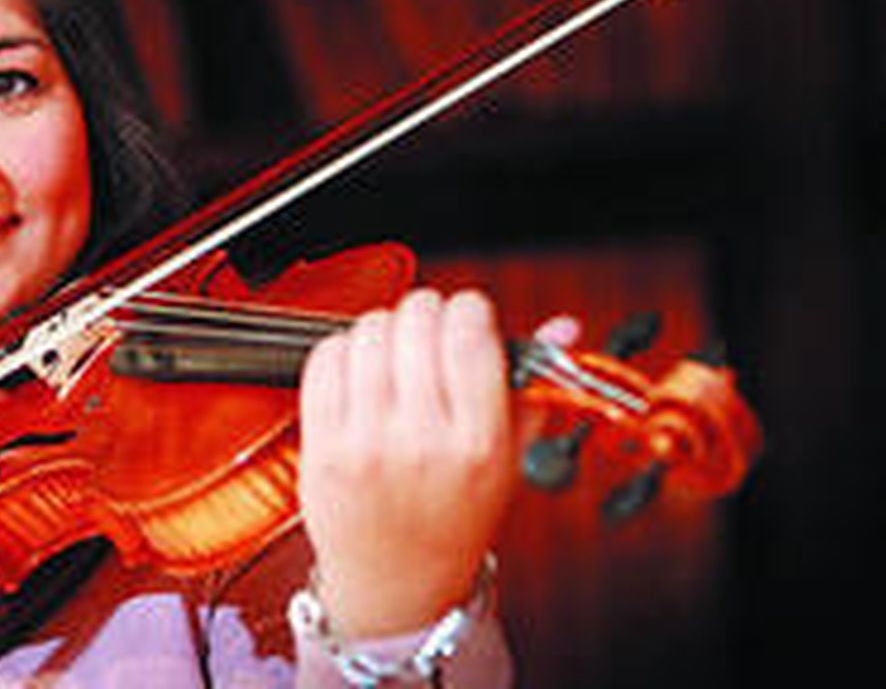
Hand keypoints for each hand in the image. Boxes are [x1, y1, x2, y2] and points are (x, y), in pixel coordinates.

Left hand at [298, 288, 513, 636]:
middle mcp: (421, 442)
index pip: (470, 335)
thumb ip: (535, 386)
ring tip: (394, 353)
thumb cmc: (455, 516)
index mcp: (478, 443)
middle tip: (428, 331)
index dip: (468, 309)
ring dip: (384, 328)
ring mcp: (366, 443)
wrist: (397, 578)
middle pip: (416, 323)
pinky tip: (358, 368)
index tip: (467, 316)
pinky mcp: (322, 445)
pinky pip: (324, 360)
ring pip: (369, 333)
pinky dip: (341, 348)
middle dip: (425, 313)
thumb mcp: (509, 458)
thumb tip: (563, 324)